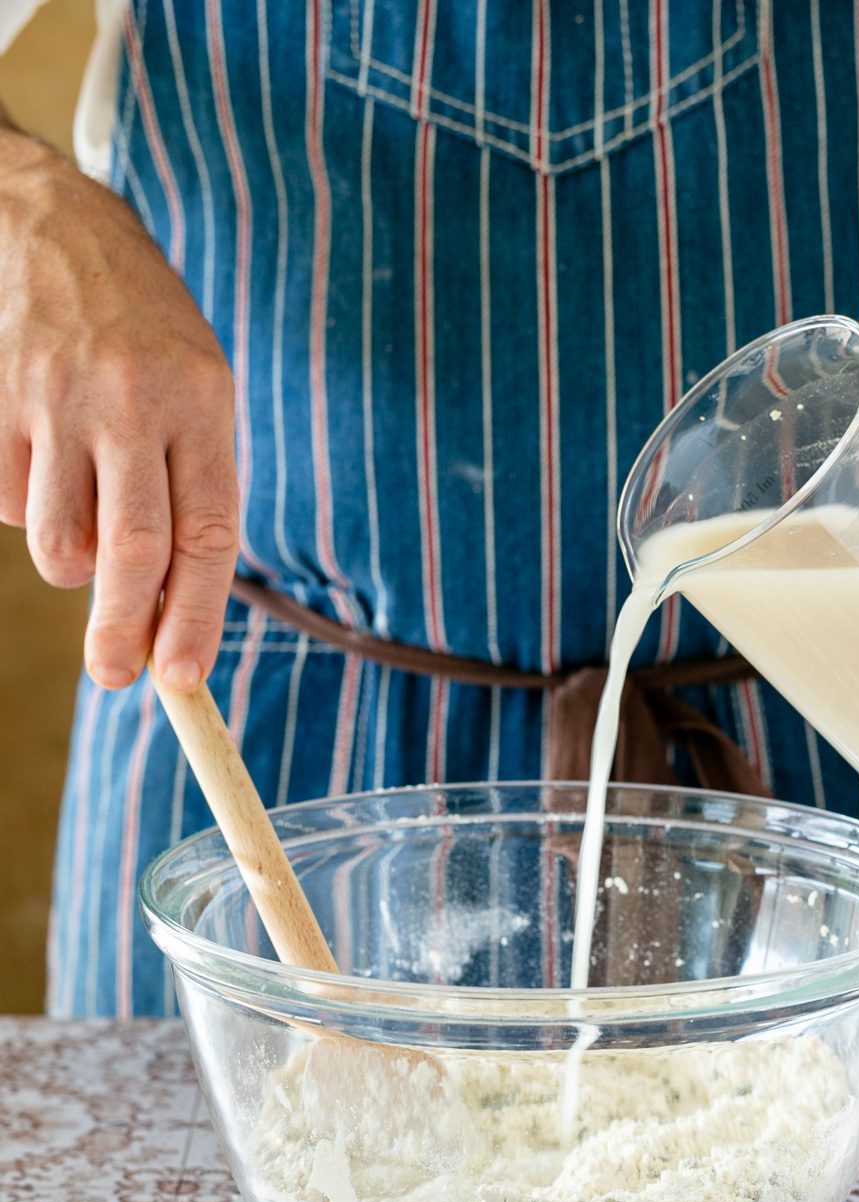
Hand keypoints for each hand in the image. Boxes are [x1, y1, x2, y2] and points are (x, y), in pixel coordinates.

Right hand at [0, 129, 238, 689]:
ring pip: (59, 541)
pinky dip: (28, 512)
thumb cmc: (151, 339)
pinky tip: (45, 463)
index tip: (184, 677)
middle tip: (117, 678)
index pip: (205, 534)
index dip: (197, 616)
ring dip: (73, 567)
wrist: (59, 232)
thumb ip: (193, 494)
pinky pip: (7, 503)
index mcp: (201, 403)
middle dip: (124, 629)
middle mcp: (131, 402)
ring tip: (85, 529)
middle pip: (132, 549)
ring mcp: (57, 400)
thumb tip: (171, 607)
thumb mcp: (202, 398)